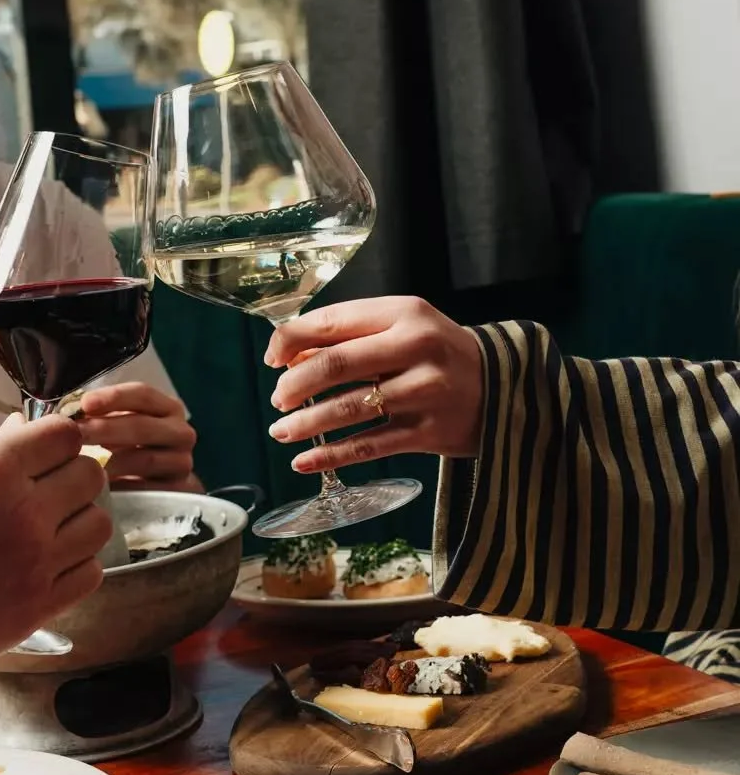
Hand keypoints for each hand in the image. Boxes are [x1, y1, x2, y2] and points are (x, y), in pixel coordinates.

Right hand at [0, 415, 111, 694]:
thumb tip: (19, 431)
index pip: (65, 435)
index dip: (54, 438)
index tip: (40, 449)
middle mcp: (22, 514)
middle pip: (91, 475)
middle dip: (70, 474)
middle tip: (44, 486)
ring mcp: (34, 564)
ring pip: (99, 523)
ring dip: (77, 519)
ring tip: (46, 525)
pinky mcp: (36, 609)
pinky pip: (91, 573)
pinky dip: (76, 564)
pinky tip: (45, 562)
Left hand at [74, 382, 200, 490]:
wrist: (157, 485)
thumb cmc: (129, 447)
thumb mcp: (120, 425)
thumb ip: (101, 415)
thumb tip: (68, 412)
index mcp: (168, 408)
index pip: (143, 394)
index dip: (113, 397)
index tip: (84, 404)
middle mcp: (181, 432)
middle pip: (142, 426)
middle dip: (105, 428)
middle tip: (76, 434)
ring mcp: (182, 463)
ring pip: (145, 459)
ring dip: (111, 461)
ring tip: (82, 464)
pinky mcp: (179, 491)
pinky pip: (149, 490)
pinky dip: (124, 488)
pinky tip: (101, 488)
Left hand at [264, 296, 484, 472]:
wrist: (503, 387)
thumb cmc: (437, 353)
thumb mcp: (402, 328)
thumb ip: (351, 336)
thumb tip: (289, 356)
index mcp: (405, 312)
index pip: (334, 321)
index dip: (292, 339)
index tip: (272, 358)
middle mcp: (416, 348)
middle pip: (337, 364)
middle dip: (295, 384)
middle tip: (277, 399)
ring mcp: (425, 392)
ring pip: (350, 409)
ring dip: (306, 423)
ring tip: (281, 431)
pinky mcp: (428, 432)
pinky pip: (369, 446)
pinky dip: (331, 456)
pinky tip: (304, 461)